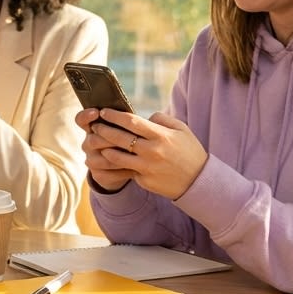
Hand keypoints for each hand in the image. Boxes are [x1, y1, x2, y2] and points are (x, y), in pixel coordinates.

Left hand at [75, 108, 207, 197]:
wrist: (198, 182)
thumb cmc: (189, 151)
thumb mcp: (182, 130)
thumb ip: (162, 119)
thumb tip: (144, 117)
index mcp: (161, 136)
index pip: (131, 122)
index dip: (114, 116)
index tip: (104, 112)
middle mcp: (152, 151)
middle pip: (119, 138)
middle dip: (103, 129)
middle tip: (94, 125)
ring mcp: (146, 167)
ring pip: (116, 156)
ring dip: (104, 148)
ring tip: (97, 141)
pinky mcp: (143, 180)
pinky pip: (124, 170)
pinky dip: (115, 164)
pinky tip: (107, 158)